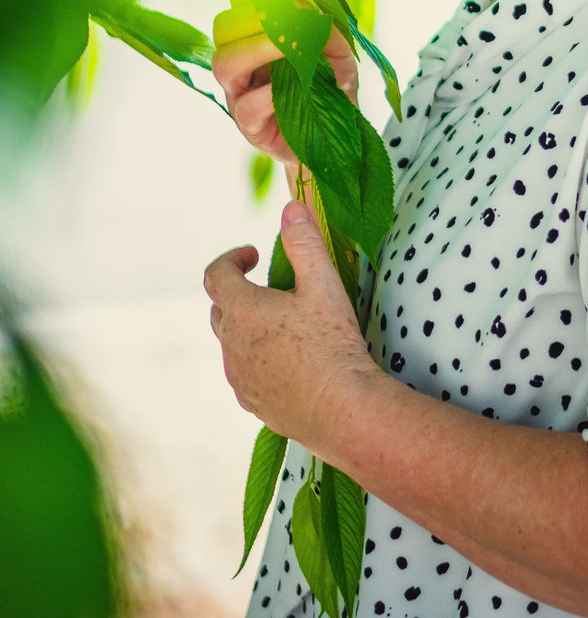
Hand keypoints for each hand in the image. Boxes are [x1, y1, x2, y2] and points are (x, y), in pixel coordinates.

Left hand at [203, 199, 378, 457]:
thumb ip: (305, 242)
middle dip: (242, 292)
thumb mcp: (323, 284)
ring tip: (287, 326)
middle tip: (277, 289)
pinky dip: (259, 359)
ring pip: (233, 343)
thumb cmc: (332, 344)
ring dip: (250, 328)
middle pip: (221, 308)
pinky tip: (290, 361)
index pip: (216, 274)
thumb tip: (291, 207)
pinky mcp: (252, 403)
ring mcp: (239, 377)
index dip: (233, 258)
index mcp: (241, 310)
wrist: (341, 410)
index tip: (256, 255)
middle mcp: (230, 345)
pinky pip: (245, 372)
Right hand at [211, 0, 358, 166]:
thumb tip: (318, 16)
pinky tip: (289, 88)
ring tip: (288, 46)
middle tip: (286, 15)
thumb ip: (332, 34)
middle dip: (253, 14)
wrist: (335, 139)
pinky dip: (267, 94)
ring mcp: (241, 94)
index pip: (239, 1)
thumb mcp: (340, 57)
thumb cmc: (330, 91)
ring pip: (224, 63)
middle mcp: (242, 62)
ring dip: (256, 47)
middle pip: (223, 27)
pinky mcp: (250, 126)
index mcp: (256, 36)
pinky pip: (246, 106)